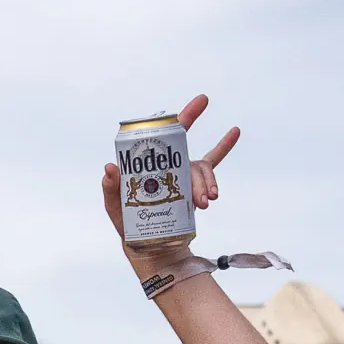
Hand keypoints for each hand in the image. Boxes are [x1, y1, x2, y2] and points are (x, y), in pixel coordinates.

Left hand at [101, 93, 239, 266]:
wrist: (147, 244)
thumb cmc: (126, 222)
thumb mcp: (114, 205)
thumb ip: (110, 188)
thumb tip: (109, 167)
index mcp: (151, 163)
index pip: (167, 134)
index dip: (185, 115)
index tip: (203, 100)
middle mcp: (169, 164)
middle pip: (189, 157)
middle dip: (198, 173)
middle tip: (201, 197)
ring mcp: (183, 175)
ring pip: (201, 172)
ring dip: (207, 185)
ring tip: (206, 204)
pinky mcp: (195, 188)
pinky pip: (212, 170)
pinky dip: (224, 149)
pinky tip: (234, 132)